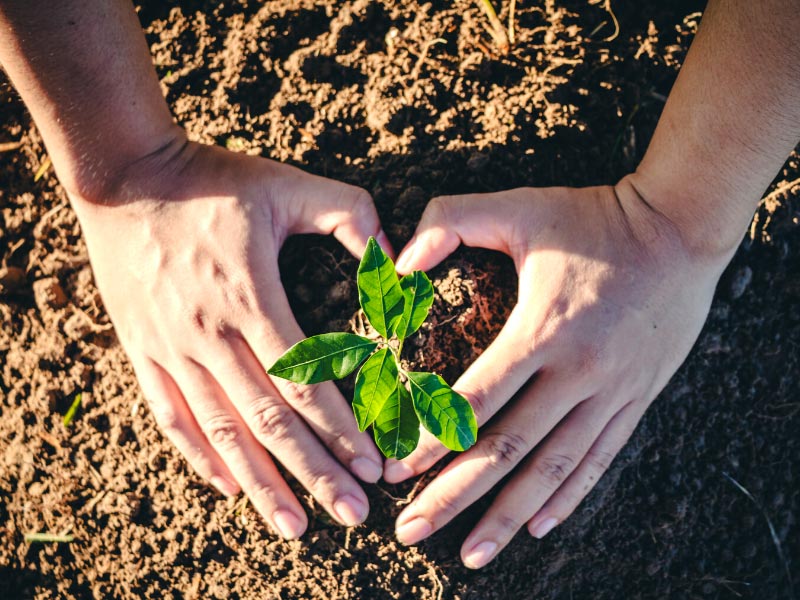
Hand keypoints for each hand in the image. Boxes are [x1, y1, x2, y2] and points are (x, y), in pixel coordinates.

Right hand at [71, 140, 389, 537]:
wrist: (127, 176)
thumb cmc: (215, 180)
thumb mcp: (288, 184)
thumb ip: (350, 214)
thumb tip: (395, 259)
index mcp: (252, 297)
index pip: (305, 382)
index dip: (342, 429)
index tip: (374, 465)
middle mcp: (209, 334)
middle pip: (268, 421)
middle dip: (314, 473)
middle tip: (353, 514)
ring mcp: (170, 348)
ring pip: (220, 431)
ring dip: (260, 482)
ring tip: (294, 526)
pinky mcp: (142, 350)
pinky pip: (170, 417)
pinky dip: (200, 457)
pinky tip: (229, 487)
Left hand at [385, 180, 729, 566]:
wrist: (681, 230)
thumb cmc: (592, 218)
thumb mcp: (519, 206)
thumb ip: (450, 222)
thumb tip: (399, 263)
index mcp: (544, 328)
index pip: (478, 398)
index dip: (434, 437)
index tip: (397, 471)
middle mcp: (579, 371)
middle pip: (509, 448)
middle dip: (456, 495)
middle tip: (412, 531)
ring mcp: (612, 391)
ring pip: (554, 469)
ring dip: (509, 515)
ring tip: (471, 554)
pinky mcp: (636, 399)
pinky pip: (598, 460)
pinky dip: (567, 497)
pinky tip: (538, 525)